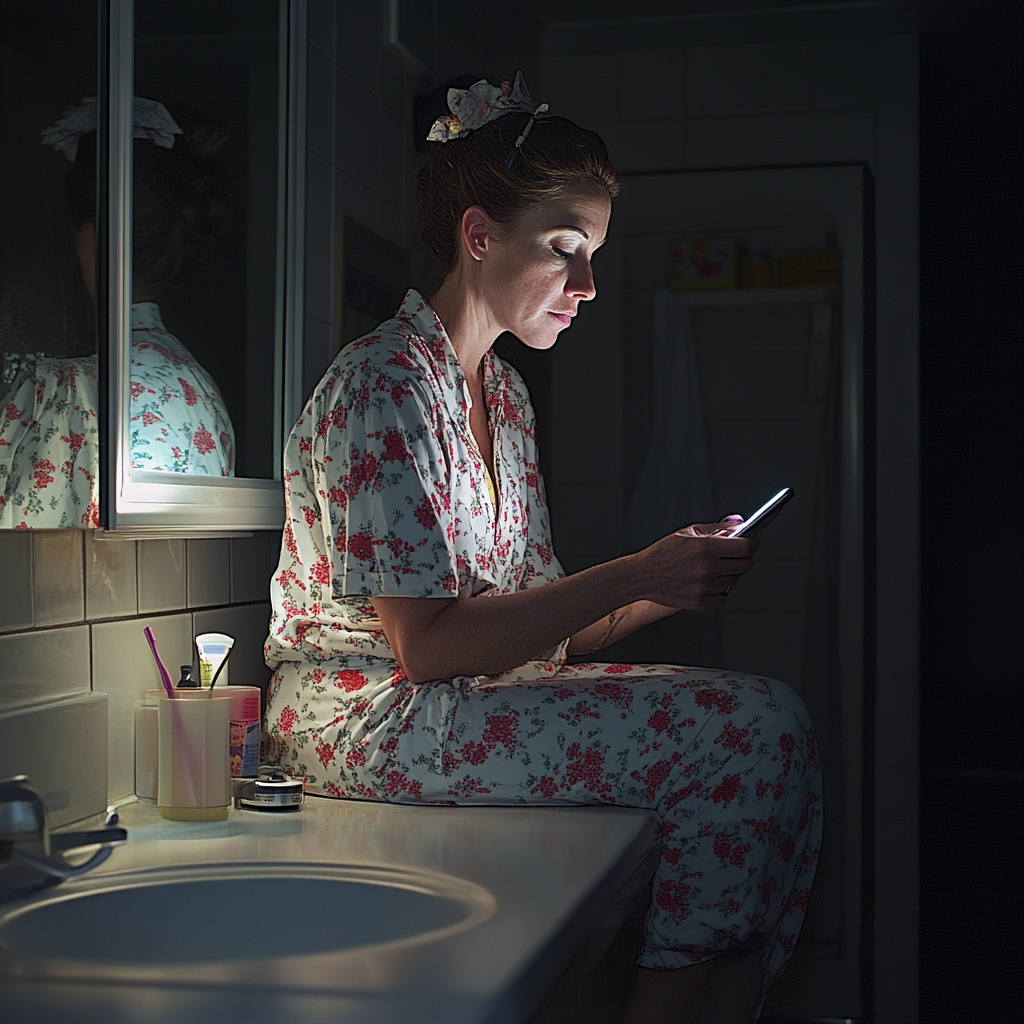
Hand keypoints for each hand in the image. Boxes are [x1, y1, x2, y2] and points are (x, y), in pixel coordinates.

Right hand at [634, 518, 757, 608]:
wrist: (642, 576)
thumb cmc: (663, 553)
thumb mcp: (688, 532)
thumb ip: (717, 528)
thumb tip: (739, 523)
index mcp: (705, 547)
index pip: (746, 547)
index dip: (753, 542)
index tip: (752, 541)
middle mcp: (707, 568)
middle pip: (745, 565)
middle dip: (743, 558)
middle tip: (734, 554)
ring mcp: (704, 587)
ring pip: (735, 581)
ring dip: (730, 573)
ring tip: (716, 567)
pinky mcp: (700, 601)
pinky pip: (724, 596)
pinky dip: (721, 590)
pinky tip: (710, 581)